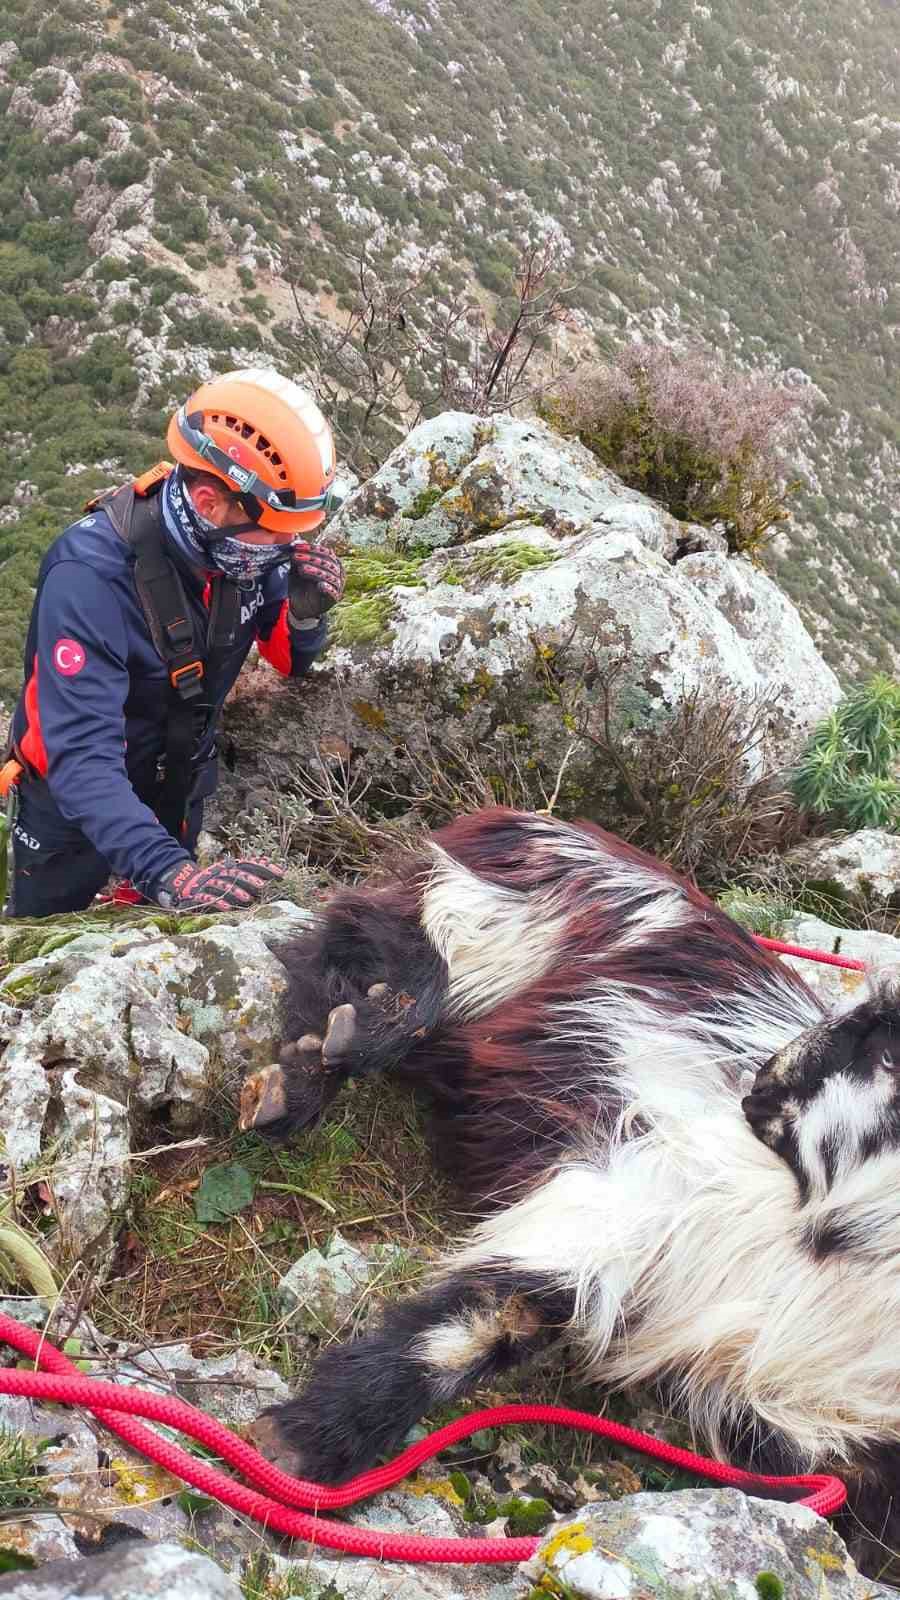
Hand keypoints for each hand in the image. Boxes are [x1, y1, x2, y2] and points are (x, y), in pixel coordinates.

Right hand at [155, 855, 284, 909]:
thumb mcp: (230, 875)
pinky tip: (228, 908)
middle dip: (250, 879)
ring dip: (235, 891)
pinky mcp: (199, 895)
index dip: (265, 867)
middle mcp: (220, 873)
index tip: (281, 873)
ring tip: (247, 898)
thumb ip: (248, 873)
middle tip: (263, 885)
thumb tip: (269, 867)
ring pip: (223, 886)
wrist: (183, 885)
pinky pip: (208, 898)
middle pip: (236, 874)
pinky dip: (218, 903)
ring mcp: (209, 883)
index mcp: (229, 867)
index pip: (249, 864)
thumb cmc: (214, 882)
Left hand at [288, 544, 344, 623]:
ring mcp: (337, 586)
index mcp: (332, 563)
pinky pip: (333, 592)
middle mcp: (338, 573)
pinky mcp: (334, 599)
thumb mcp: (297, 569)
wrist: (301, 607)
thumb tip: (297, 541)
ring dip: (315, 571)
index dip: (311, 548)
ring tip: (301, 569)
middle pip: (327, 562)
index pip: (325, 552)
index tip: (296, 547)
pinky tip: (319, 585)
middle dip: (310, 558)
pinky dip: (327, 588)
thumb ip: (299, 556)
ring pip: (330, 576)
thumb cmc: (301, 585)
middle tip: (295, 556)